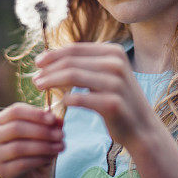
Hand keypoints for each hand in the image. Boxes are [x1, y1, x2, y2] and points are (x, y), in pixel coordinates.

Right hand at [0, 103, 64, 177]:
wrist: (34, 176)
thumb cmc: (37, 147)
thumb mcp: (46, 132)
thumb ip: (51, 124)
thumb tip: (58, 120)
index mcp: (0, 121)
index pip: (15, 111)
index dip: (35, 114)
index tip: (53, 119)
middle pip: (15, 128)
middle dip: (41, 131)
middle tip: (61, 135)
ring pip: (18, 148)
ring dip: (43, 146)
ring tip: (60, 146)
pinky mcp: (3, 172)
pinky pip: (21, 164)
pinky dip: (39, 159)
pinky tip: (51, 158)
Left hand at [33, 43, 157, 147]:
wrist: (142, 128)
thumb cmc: (117, 100)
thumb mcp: (106, 75)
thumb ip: (85, 64)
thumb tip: (51, 57)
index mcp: (113, 52)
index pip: (75, 49)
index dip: (53, 55)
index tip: (37, 63)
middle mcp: (116, 63)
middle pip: (71, 61)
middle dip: (48, 69)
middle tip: (35, 80)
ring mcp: (116, 82)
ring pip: (72, 76)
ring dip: (51, 81)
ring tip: (39, 88)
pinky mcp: (112, 103)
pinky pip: (80, 98)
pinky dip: (66, 100)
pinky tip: (61, 103)